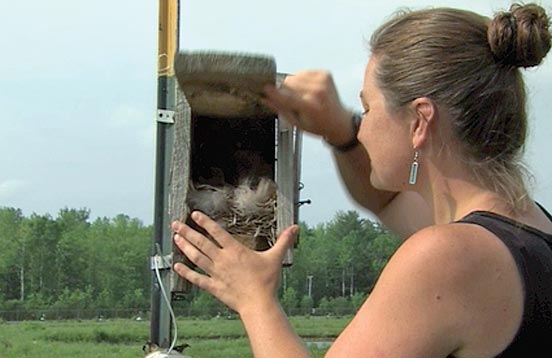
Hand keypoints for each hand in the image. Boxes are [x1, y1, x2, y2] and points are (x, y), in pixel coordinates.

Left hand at [172, 211, 299, 313]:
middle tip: (175, 223)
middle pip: (201, 242)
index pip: (217, 232)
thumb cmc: (266, 282)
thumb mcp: (275, 258)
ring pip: (196, 257)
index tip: (194, 215)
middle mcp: (222, 260)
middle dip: (187, 232)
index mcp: (235, 250)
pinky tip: (177, 266)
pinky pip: (196, 278)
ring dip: (184, 247)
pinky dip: (186, 272)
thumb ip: (284, 241)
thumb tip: (295, 228)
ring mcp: (216, 273)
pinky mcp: (213, 286)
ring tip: (175, 237)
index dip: (205, 222)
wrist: (258, 304)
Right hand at [263, 71, 353, 145]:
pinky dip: (301, 80)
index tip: (264, 89)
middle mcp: (318, 92)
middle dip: (284, 91)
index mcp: (311, 107)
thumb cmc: (318, 125)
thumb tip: (265, 98)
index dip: (273, 92)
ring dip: (292, 85)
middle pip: (288, 83)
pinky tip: (307, 90)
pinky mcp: (324, 74)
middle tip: (290, 101)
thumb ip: (280, 108)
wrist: (339, 121)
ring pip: (293, 77)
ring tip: (301, 96)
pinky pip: (302, 72)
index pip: (286, 96)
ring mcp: (323, 81)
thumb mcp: (296, 123)